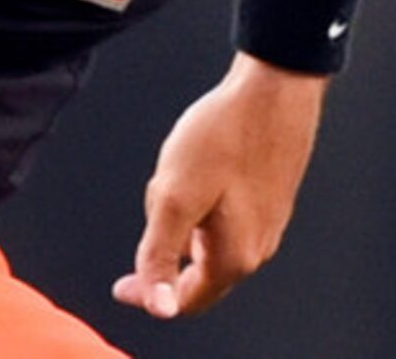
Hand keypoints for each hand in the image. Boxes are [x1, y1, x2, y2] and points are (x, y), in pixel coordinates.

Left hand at [111, 55, 326, 319]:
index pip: (185, 300)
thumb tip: (158, 307)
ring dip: (186, 227)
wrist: (273, 89)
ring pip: (213, 244)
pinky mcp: (273, 198)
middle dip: (169, 252)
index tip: (122, 285)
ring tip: (175, 181)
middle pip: (199, 273)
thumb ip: (160, 255)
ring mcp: (270, 222)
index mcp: (234, 256)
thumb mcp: (174, 197)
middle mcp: (258, 247)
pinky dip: (205, 209)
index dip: (150, 296)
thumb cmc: (225, 135)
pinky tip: (202, 173)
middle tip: (155, 205)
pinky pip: (229, 221)